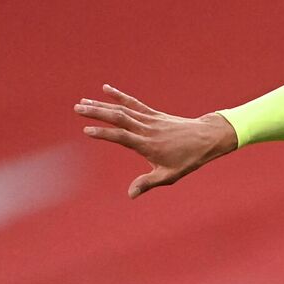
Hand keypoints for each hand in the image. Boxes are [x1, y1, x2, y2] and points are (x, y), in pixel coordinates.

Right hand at [75, 85, 238, 197]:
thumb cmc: (188, 160)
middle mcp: (147, 130)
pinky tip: (105, 89)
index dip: (104, 133)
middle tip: (77, 108)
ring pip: (124, 110)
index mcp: (148, 145)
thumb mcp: (169, 175)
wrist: (207, 138)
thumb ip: (148, 183)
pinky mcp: (154, 114)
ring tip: (82, 102)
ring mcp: (150, 120)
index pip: (122, 137)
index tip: (86, 131)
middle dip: (97, 113)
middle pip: (119, 118)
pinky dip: (120, 96)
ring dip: (102, 105)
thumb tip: (130, 195)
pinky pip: (135, 103)